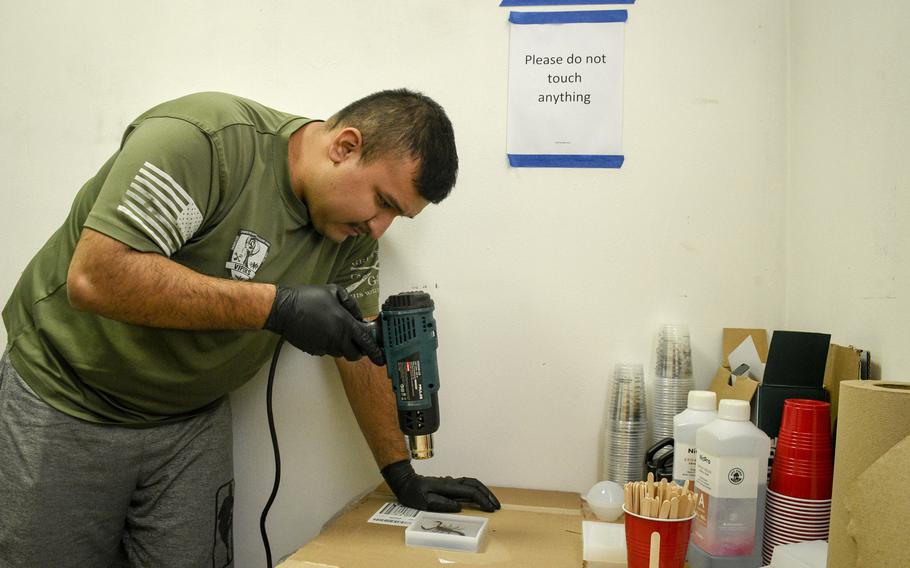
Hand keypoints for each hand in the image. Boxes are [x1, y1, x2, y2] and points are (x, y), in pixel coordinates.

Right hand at [264, 284, 382, 363]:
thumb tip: (359, 316)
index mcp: (345, 323)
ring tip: (336, 332)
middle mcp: (337, 338)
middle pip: (355, 354)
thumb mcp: (334, 291)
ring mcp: (325, 346)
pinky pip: (327, 351)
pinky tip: (322, 333)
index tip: (380, 357)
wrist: (284, 309)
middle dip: (359, 351)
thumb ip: (351, 304)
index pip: (366, 342)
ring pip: (341, 353)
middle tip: (357, 343)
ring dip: (343, 347)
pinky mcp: (315, 350)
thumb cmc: (308, 298)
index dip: (375, 351)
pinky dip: (329, 345)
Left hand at [381, 460, 500, 512]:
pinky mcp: (449, 484)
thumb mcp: (424, 501)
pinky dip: (477, 489)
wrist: (406, 482)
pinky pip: (467, 484)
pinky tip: (480, 496)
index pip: (470, 491)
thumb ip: (441, 503)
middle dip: (487, 494)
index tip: (490, 509)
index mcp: (447, 487)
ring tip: (491, 501)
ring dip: (484, 490)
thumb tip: (458, 506)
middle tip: (496, 506)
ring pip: (472, 482)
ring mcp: (451, 482)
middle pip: (475, 484)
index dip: (482, 500)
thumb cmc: (413, 493)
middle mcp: (451, 482)